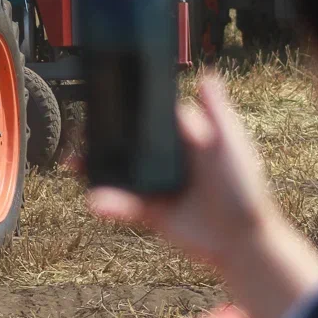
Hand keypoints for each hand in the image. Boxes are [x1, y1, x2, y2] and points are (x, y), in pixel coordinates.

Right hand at [86, 74, 278, 267]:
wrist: (244, 241)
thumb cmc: (245, 190)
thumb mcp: (231, 145)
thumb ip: (217, 114)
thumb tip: (206, 76)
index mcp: (184, 140)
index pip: (150, 119)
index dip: (129, 109)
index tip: (104, 98)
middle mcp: (166, 160)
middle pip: (127, 143)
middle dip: (101, 137)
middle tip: (80, 130)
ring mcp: (155, 185)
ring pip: (117, 171)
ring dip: (93, 166)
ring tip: (73, 161)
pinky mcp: (150, 211)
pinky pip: (122, 203)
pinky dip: (107, 201)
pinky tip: (95, 200)